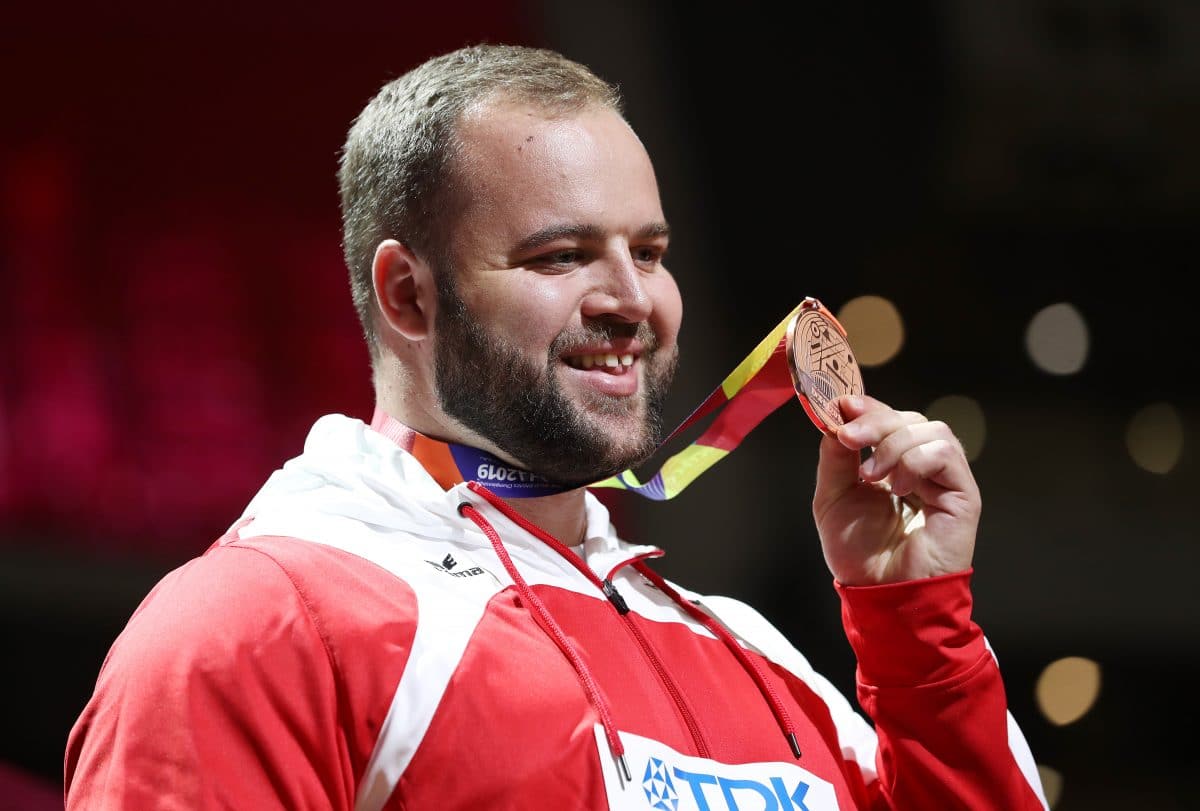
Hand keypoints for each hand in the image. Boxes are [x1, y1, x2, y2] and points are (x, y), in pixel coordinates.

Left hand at [812, 395, 979, 585]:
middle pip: (909, 418)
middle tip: (850, 439)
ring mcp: (944, 480)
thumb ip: (835, 458)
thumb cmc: (859, 554)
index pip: (888, 418)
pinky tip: (898, 488)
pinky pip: (946, 454)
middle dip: (876, 421)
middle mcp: (921, 467)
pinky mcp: (963, 495)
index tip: (843, 406)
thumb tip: (838, 419)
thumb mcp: (832, 498)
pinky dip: (916, 462)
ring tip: (873, 476)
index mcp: (892, 465)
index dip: (868, 407)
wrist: (880, 593)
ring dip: (894, 444)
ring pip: (930, 430)